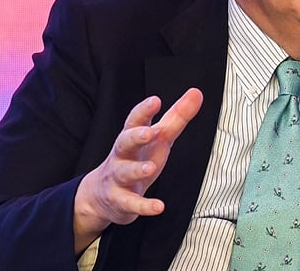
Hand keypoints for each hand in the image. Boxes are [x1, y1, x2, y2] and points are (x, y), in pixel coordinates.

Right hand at [73, 88, 202, 251]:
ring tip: (150, 168)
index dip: (144, 111)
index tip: (155, 100)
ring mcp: (118, 178)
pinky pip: (131, 203)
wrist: (102, 195)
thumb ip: (177, 117)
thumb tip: (196, 93)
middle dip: (135, 136)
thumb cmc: (136, 159)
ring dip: (137, 170)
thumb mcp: (158, 138)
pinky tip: (158, 207)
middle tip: (149, 132)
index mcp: (132, 137)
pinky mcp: (120, 201)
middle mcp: (122, 155)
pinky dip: (144, 206)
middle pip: (124, 142)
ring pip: (124, 172)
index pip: (135, 120)